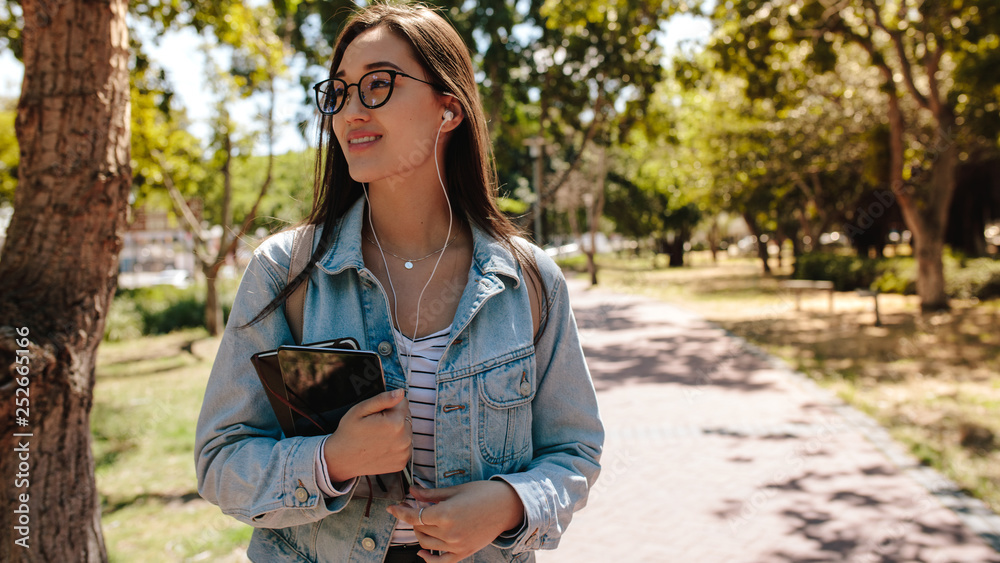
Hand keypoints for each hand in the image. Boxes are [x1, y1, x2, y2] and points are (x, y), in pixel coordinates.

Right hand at [323, 389, 410, 481]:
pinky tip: (381, 447)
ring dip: (397, 431)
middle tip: (375, 426)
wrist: (342, 460)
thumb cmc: (349, 433)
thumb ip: (383, 399)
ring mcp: (404, 452)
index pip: (403, 402)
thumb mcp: (361, 410)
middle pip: (406, 417)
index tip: (377, 414)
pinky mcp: (402, 462)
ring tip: (377, 437)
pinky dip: (396, 445)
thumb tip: (400, 392)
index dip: (389, 405)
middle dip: (394, 417)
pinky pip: (405, 446)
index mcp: (395, 422)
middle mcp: (404, 438)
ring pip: (407, 431)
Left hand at [387, 481, 524, 561]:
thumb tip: (412, 491)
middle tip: (413, 507)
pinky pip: (440, 561)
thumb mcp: (455, 490)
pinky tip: (422, 552)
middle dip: (412, 518)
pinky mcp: (464, 552)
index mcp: (446, 513)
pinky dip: (428, 559)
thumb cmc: (483, 494)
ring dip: (419, 532)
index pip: (414, 516)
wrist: (508, 507)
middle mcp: (449, 532)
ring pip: (426, 543)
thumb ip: (431, 494)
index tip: (392, 508)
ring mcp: (456, 545)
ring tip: (423, 521)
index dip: (400, 512)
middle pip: (419, 529)